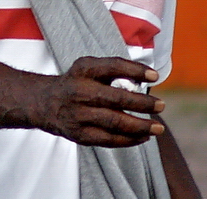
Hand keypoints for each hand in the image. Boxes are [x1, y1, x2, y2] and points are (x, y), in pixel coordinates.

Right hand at [43, 56, 164, 146]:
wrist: (45, 102)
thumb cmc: (77, 82)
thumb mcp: (90, 66)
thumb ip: (115, 69)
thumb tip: (149, 77)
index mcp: (84, 70)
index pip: (113, 66)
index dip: (135, 70)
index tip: (155, 76)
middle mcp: (80, 91)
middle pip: (116, 98)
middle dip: (142, 103)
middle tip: (161, 105)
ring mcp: (79, 115)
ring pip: (114, 122)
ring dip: (139, 126)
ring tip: (157, 127)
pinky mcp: (79, 135)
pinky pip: (108, 140)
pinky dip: (128, 140)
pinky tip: (143, 137)